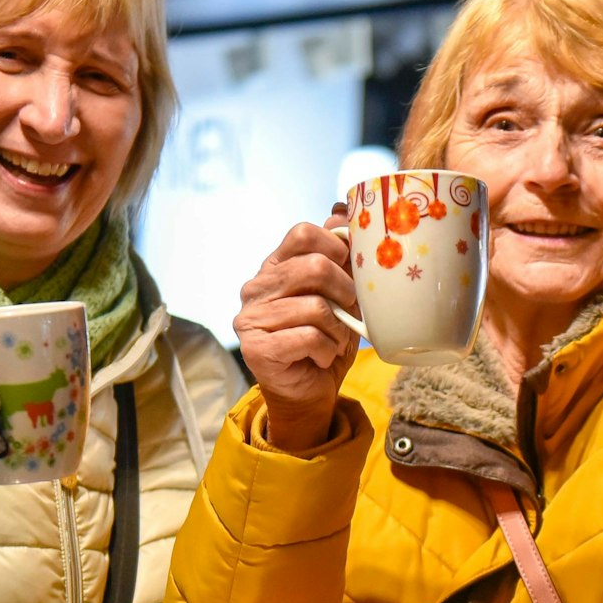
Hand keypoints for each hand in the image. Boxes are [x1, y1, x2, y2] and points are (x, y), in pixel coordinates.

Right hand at [235, 207, 361, 450]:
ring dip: (337, 329)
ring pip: (315, 306)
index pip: (303, 233)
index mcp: (275, 267)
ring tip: (333, 341)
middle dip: (345, 290)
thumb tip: (341, 210)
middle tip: (350, 311)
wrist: (308, 392)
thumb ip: (338, 255)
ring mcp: (251, 317)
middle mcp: (256, 287)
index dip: (336, 248)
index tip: (351, 272)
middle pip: (313, 266)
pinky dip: (326, 350)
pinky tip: (320, 357)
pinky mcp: (257, 347)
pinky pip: (310, 337)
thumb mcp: (339, 294)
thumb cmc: (325, 340)